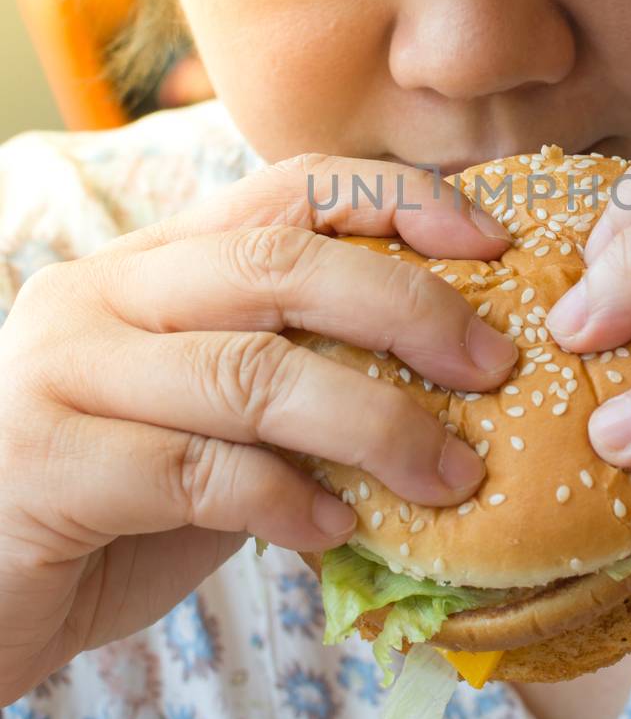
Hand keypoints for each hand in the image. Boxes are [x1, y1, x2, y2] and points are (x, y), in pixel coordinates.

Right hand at [0, 153, 514, 701]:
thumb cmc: (116, 504)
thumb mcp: (216, 421)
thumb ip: (297, 381)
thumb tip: (452, 379)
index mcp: (153, 263)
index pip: (287, 187)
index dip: (399, 202)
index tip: (493, 244)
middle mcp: (103, 292)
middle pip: (280, 263)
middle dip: (408, 308)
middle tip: (494, 366)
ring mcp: (64, 370)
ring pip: (251, 372)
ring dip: (374, 425)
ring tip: (449, 475)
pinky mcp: (49, 461)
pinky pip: (200, 472)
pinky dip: (289, 501)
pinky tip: (338, 531)